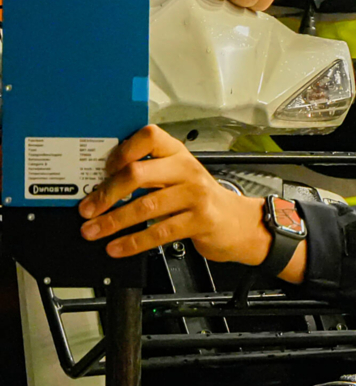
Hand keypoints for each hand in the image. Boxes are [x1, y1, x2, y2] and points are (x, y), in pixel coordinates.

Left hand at [78, 125, 272, 265]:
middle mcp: (186, 169)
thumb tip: (102, 186)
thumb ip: (150, 174)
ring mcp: (195, 194)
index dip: (121, 151)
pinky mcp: (200, 220)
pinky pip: (159, 231)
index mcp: (177, 153)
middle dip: (106, 194)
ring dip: (113, 221)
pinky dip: (133, 242)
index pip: (148, 137)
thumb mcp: (179, 177)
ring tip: (93, 231)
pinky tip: (118, 248)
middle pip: (138, 173)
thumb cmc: (201, 200)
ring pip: (145, 206)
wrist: (239, 222)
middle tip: (87, 209)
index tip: (103, 170)